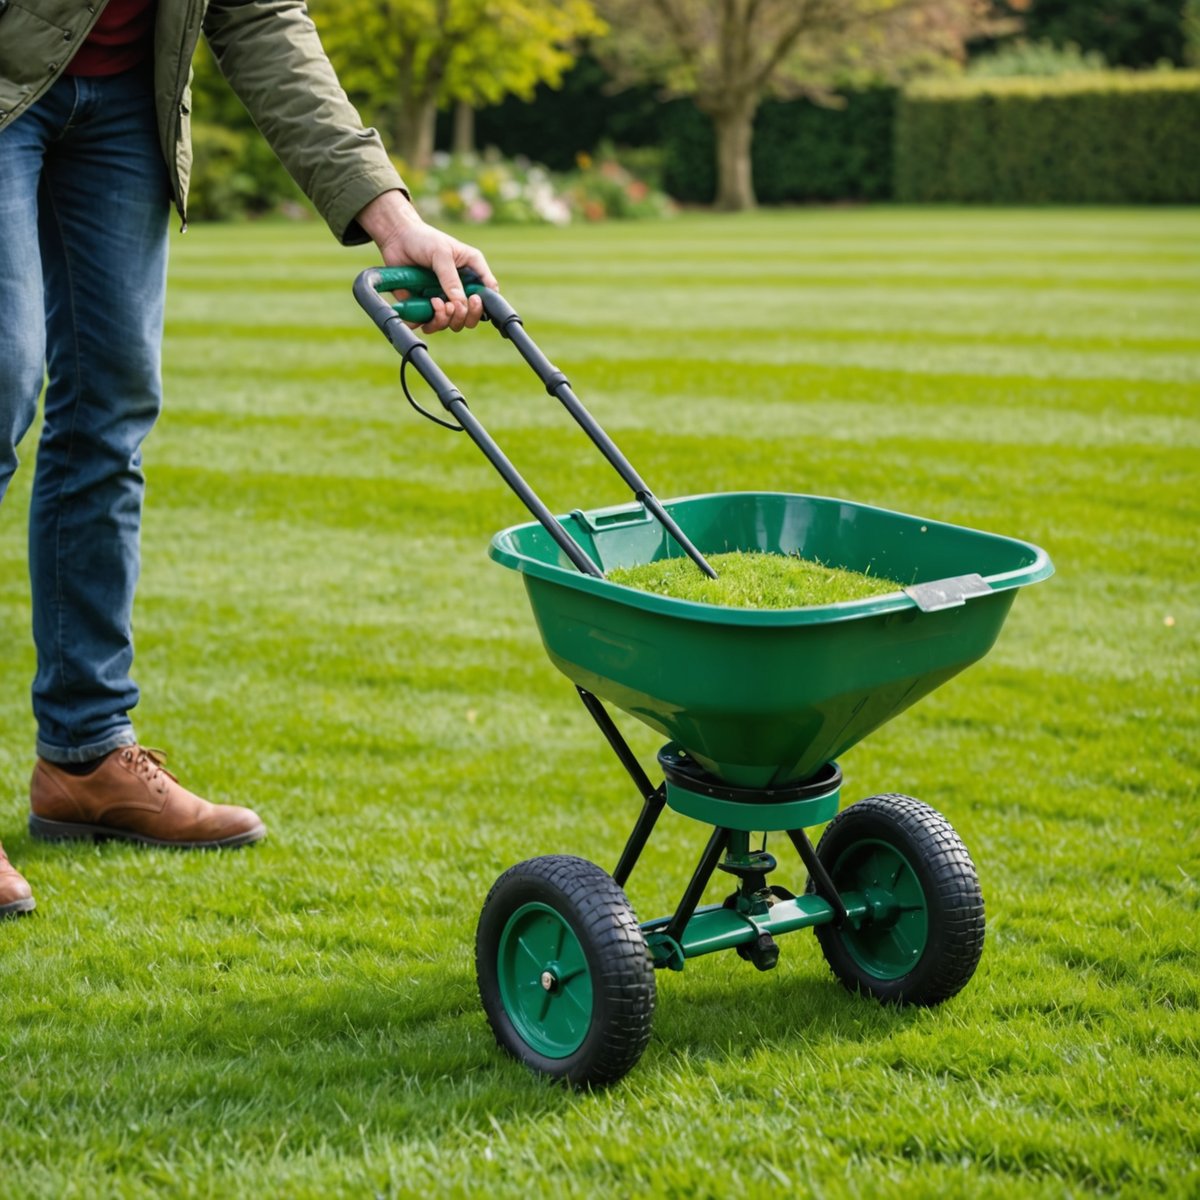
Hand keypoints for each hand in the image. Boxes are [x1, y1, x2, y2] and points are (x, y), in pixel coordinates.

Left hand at [355, 190, 497, 333]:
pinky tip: (428, 306)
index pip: (488, 295)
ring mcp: (443, 299)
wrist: (396, 237)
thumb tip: (459, 304)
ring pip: (452, 324)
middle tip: (453, 306)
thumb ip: (451, 279)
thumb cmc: (424, 238)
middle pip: (471, 317)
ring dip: (447, 319)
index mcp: (471, 273)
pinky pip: (431, 324)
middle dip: (464, 316)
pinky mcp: (425, 306)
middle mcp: (460, 289)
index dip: (484, 303)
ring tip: (436, 303)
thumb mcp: (441, 254)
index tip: (473, 300)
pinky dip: (431, 322)